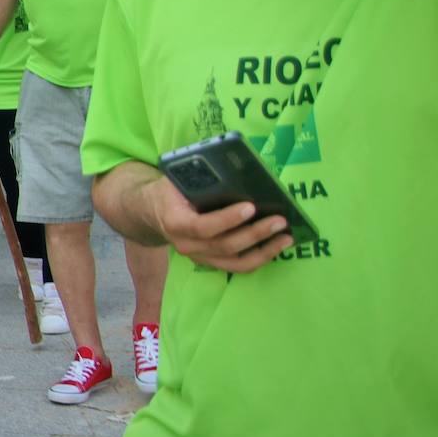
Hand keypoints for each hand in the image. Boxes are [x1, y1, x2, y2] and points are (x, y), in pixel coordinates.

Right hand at [147, 177, 293, 273]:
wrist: (151, 211)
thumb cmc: (169, 190)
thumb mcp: (175, 180)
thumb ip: (198, 178)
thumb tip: (233, 170)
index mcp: (175, 222)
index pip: (203, 226)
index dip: (228, 219)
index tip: (251, 207)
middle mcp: (186, 244)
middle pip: (225, 246)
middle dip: (255, 234)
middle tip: (280, 221)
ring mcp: (199, 257)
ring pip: (235, 263)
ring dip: (264, 252)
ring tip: (286, 238)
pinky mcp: (210, 261)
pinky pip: (237, 266)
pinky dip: (259, 258)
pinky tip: (275, 246)